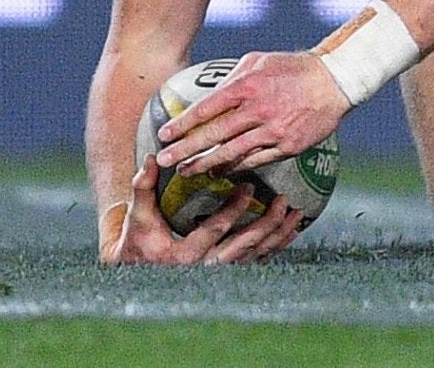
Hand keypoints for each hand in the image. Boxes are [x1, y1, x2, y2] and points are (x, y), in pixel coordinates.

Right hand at [99, 157, 303, 265]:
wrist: (137, 276)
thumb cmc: (139, 243)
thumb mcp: (139, 217)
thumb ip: (144, 187)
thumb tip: (152, 157)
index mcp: (183, 254)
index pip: (214, 229)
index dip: (233, 209)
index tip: (249, 186)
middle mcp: (204, 268)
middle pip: (243, 245)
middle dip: (267, 223)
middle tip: (284, 200)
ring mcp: (218, 274)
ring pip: (255, 255)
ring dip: (278, 235)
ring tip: (295, 214)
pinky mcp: (227, 274)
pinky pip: (257, 262)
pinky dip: (276, 247)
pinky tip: (291, 232)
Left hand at [153, 50, 348, 176]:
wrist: (335, 81)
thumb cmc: (293, 68)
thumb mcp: (258, 62)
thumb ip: (231, 80)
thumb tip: (206, 99)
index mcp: (248, 86)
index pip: (206, 109)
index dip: (182, 124)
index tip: (164, 135)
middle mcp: (258, 109)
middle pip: (213, 135)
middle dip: (184, 150)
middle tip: (164, 161)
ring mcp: (273, 130)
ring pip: (231, 153)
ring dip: (205, 164)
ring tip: (186, 172)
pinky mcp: (287, 146)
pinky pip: (254, 161)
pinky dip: (234, 167)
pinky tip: (220, 171)